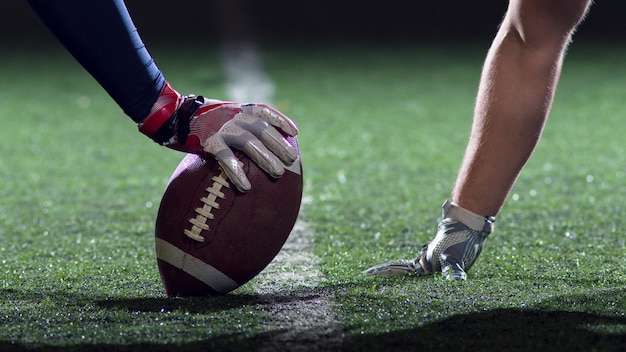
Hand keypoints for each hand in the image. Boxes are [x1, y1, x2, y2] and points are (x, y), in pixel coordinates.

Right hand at [139, 83, 298, 191]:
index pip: (265, 111)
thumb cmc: (197, 120)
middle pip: (263, 130)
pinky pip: (227, 159)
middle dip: (279, 145)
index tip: (294, 132)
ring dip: (266, 159)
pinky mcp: (209, 141)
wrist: (170, 115)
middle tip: (291, 160)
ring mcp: (222, 128)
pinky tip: (246, 186)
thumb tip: (256, 144)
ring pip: (250, 144)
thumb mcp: (221, 116)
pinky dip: (238, 173)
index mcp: (238, 108)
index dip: (281, 121)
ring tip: (278, 173)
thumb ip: (238, 125)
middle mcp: (234, 116)